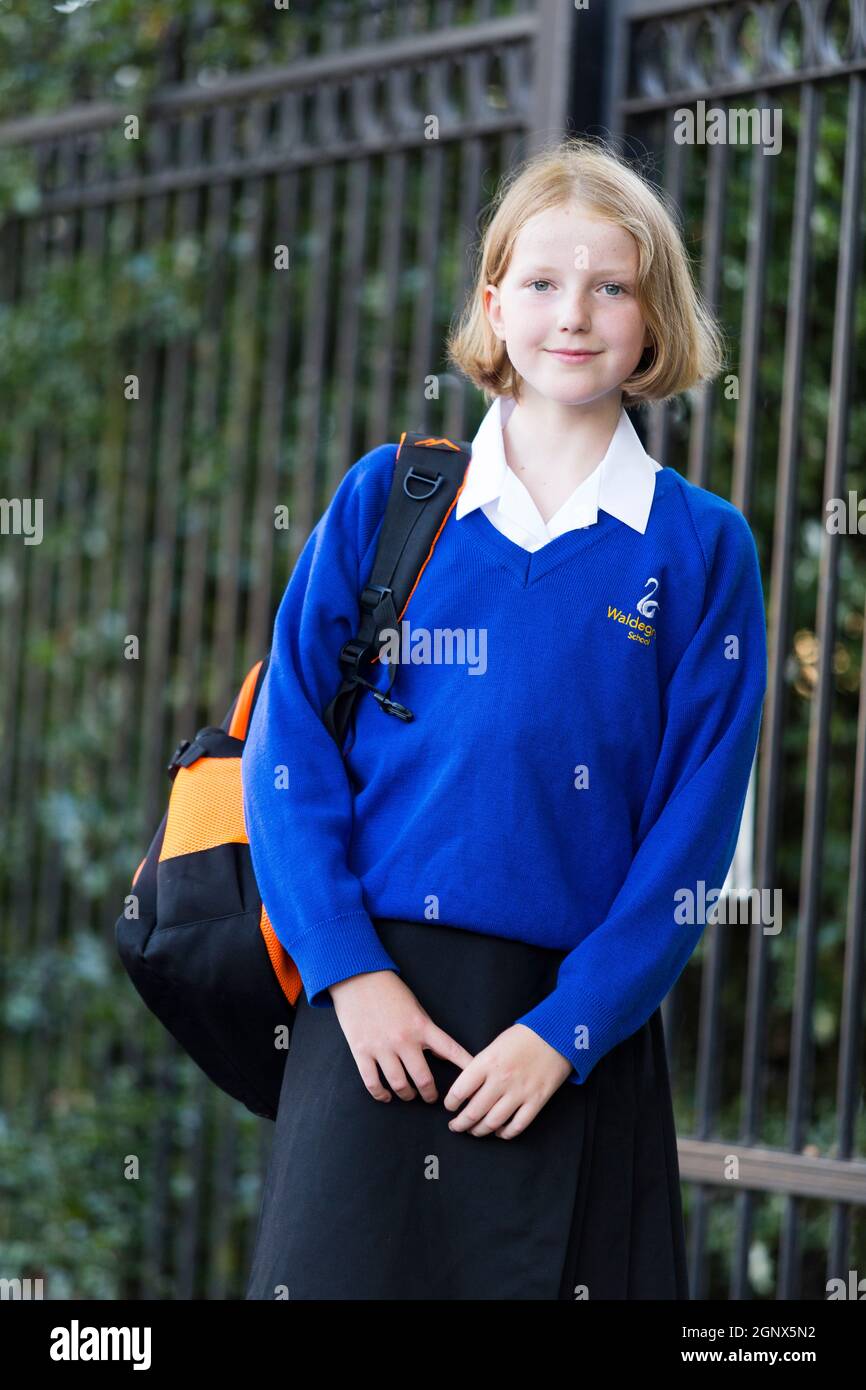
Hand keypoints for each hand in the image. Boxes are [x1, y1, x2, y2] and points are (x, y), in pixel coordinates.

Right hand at [328, 970, 474, 1102]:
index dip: (464, 1067)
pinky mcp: (361, 1051)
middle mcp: (403, 1039)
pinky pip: (372, 1082)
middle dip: (430, 1093)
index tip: (473, 1083)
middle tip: (431, 1098)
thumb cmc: (389, 990)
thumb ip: (428, 1032)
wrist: (357, 977)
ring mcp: (381, 1047)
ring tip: (409, 1095)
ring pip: (399, 1084)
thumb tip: (442, 1054)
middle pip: (423, 1078)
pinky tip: (386, 1096)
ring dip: (407, 1095)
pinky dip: (380, 1094)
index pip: (450, 1050)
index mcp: (421, 1026)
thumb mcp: (416, 1008)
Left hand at [442, 1023, 573, 1138]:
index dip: (451, 1103)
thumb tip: (467, 1089)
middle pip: (474, 1112)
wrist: (556, 1034)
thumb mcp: (495, 1045)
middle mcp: (501, 1080)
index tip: (449, 1107)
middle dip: (460, 1124)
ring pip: (493, 1122)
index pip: (460, 1090)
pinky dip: (505, 1133)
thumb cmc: (523, 1037)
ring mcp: (520, 1092)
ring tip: (474, 1131)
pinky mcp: (536, 1101)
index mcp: (487, 1062)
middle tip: (455, 1126)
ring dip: (480, 1131)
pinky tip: (499, 1132)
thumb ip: (480, 1066)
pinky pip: (517, 1125)